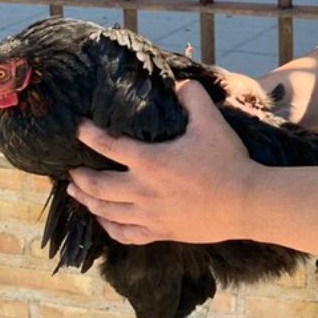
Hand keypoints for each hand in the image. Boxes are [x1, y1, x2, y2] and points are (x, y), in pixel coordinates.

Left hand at [67, 79, 257, 245]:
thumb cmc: (228, 161)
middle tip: (71, 170)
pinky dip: (109, 227)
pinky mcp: (160, 232)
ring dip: (87, 201)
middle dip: (79, 177)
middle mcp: (143, 191)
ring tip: (76, 193)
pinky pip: (125, 234)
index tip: (79, 128)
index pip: (108, 146)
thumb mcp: (211, 122)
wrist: (246, 203)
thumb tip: (179, 83)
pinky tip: (105, 221)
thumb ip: (193, 97)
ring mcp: (150, 216)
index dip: (89, 135)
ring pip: (106, 212)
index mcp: (151, 161)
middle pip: (97, 187)